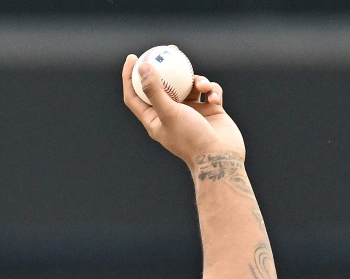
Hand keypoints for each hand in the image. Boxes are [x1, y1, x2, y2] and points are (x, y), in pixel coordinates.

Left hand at [122, 52, 245, 165]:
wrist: (219, 158)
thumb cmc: (191, 139)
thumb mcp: (169, 112)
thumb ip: (155, 90)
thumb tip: (143, 67)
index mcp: (154, 120)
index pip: (136, 96)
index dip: (130, 77)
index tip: (134, 57)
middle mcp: (171, 115)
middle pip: (164, 85)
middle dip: (166, 66)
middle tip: (169, 49)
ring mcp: (191, 113)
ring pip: (190, 86)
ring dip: (197, 81)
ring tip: (201, 85)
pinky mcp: (209, 111)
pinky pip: (209, 92)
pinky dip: (212, 91)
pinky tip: (213, 97)